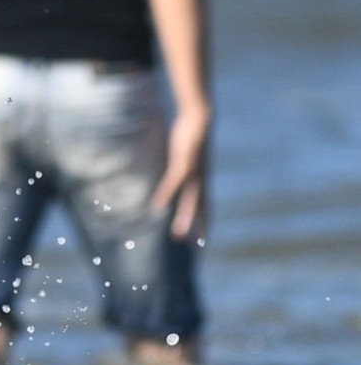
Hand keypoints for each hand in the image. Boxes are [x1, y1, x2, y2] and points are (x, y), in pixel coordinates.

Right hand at [151, 104, 211, 240]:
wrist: (201, 118)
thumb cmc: (194, 131)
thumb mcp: (191, 149)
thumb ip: (187, 157)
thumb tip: (186, 157)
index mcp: (203, 178)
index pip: (207, 205)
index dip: (206, 222)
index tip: (205, 238)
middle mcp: (201, 179)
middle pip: (201, 208)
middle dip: (199, 227)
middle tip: (196, 246)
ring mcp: (194, 174)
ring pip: (190, 202)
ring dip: (184, 219)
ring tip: (177, 235)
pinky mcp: (184, 165)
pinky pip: (173, 185)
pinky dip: (166, 195)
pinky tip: (157, 205)